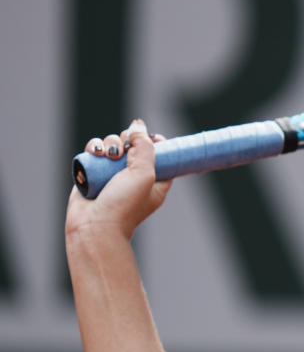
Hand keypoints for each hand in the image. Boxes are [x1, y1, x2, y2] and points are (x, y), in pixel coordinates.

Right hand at [65, 120, 172, 240]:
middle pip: (134, 145)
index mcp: (155, 181)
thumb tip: (138, 125)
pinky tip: (96, 153)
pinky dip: (95, 147)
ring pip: (113, 145)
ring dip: (111, 143)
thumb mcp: (145, 174)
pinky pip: (96, 151)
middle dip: (129, 140)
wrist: (94, 225)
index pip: (161, 155)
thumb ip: (145, 147)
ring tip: (108, 155)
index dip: (156, 143)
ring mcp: (112, 175)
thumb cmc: (124, 205)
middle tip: (125, 148)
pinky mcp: (93, 173)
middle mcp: (134, 177)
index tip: (151, 137)